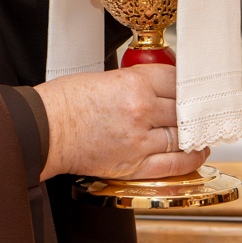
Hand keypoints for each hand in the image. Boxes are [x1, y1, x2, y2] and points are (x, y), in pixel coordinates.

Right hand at [35, 66, 207, 180]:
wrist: (43, 130)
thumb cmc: (63, 103)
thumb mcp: (102, 78)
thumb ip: (134, 82)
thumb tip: (157, 88)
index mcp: (133, 85)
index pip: (176, 81)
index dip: (186, 83)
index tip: (190, 87)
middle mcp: (141, 112)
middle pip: (184, 108)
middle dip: (192, 108)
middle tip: (197, 107)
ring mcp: (140, 141)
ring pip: (183, 135)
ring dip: (193, 132)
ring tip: (198, 129)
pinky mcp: (135, 165)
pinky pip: (174, 164)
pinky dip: (191, 159)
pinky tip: (196, 151)